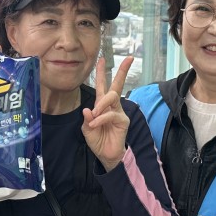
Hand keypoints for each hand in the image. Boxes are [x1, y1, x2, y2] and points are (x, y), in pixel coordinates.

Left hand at [82, 56, 133, 170]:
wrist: (106, 155)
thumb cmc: (97, 140)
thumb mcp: (87, 130)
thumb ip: (87, 120)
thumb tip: (87, 110)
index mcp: (101, 105)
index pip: (102, 86)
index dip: (102, 72)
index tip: (101, 59)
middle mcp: (112, 106)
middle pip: (117, 85)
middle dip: (123, 71)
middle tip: (129, 59)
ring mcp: (118, 112)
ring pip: (112, 97)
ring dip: (100, 104)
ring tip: (94, 114)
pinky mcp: (123, 120)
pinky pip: (111, 114)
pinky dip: (101, 118)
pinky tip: (95, 124)